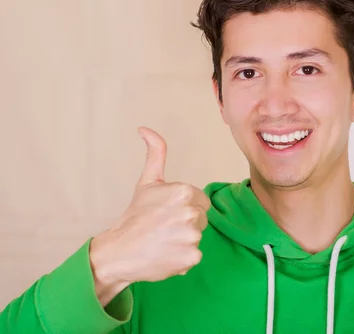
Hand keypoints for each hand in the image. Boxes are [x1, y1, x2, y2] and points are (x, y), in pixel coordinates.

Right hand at [90, 127, 209, 305]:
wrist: (118, 252)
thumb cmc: (134, 216)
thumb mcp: (147, 182)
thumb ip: (155, 153)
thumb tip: (144, 128)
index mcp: (184, 192)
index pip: (201, 202)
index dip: (185, 208)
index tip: (167, 214)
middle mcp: (191, 213)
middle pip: (202, 219)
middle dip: (186, 224)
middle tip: (163, 228)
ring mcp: (192, 236)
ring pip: (198, 237)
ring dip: (184, 241)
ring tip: (163, 241)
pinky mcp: (192, 257)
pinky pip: (195, 255)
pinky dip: (182, 258)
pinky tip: (165, 254)